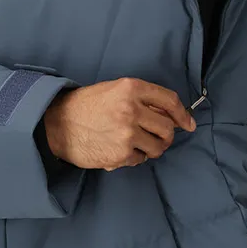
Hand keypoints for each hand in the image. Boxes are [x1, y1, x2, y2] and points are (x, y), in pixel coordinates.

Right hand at [43, 78, 196, 171]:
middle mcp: (132, 109)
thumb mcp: (115, 90)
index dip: (183, 114)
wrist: (57, 123)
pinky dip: (136, 157)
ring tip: (139, 144)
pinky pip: (141, 159)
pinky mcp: (121, 154)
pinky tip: (122, 149)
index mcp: (131, 88)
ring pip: (158, 146)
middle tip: (157, 136)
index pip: (169, 101)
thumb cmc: (87, 105)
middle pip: (168, 127)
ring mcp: (127, 133)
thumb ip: (142, 98)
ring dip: (153, 148)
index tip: (189, 124)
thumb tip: (172, 115)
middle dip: (166, 135)